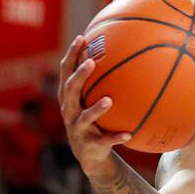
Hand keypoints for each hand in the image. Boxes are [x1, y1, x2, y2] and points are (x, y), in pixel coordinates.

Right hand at [57, 34, 131, 176]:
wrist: (89, 155)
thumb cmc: (93, 121)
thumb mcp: (91, 100)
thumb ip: (98, 82)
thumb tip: (121, 53)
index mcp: (68, 97)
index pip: (66, 72)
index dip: (72, 55)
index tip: (81, 38)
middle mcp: (69, 111)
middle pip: (70, 90)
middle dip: (79, 76)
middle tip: (91, 63)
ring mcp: (77, 129)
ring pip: (84, 118)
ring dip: (96, 109)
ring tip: (109, 100)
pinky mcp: (89, 145)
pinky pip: (104, 141)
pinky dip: (115, 138)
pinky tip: (129, 135)